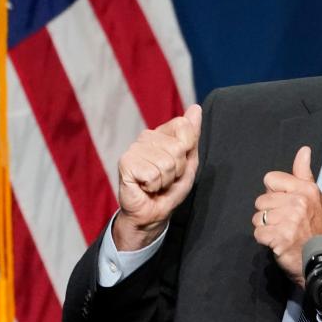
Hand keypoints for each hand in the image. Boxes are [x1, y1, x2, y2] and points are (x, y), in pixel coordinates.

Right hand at [113, 104, 201, 250]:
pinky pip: (153, 174)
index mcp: (162, 133)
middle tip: (166, 178)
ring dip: (166, 179)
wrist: (153, 213)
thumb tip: (196, 108)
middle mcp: (146, 136)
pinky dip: (154, 186)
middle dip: (178, 169)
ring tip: (156, 184)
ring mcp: (134, 149)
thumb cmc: (170, 188)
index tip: (179, 165)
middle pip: (178, 148)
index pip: (184, 127)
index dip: (187, 151)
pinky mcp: (126, 163)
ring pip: (167, 163)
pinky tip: (145, 187)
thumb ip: (192, 135)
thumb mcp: (188, 161)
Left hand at [252, 146, 321, 287]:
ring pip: (258, 217)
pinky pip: (258, 233)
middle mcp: (298, 202)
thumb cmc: (316, 228)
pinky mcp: (280, 238)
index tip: (285, 204)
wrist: (320, 261)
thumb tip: (304, 149)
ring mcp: (289, 220)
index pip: (270, 179)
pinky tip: (277, 242)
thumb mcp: (316, 198)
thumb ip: (304, 174)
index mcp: (306, 189)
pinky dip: (264, 240)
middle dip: (268, 212)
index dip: (274, 193)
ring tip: (281, 232)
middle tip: (284, 222)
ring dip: (265, 227)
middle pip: (261, 200)